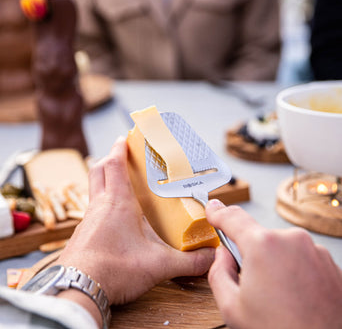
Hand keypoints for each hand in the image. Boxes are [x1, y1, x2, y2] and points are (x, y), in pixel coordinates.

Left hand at [56, 137, 214, 305]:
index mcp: (117, 202)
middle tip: (122, 157)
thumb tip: (210, 259)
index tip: (124, 137)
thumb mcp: (158, 265)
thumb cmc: (114, 269)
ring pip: (93, 189)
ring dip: (104, 180)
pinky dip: (101, 203)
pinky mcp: (82, 234)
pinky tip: (112, 218)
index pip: (115, 164)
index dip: (119, 148)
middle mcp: (99, 206)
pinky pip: (91, 209)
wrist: (77, 290)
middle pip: (98, 170)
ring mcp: (87, 220)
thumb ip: (188, 262)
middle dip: (109, 158)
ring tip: (120, 184)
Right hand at [206, 200, 341, 328]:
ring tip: (279, 296)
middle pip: (257, 237)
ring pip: (279, 248)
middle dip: (250, 254)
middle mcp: (291, 240)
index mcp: (264, 246)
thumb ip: (218, 271)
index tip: (213, 209)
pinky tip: (294, 295)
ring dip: (273, 263)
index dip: (218, 212)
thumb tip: (223, 255)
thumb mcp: (232, 307)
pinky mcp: (328, 261)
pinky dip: (292, 270)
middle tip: (252, 284)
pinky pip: (299, 257)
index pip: (232, 218)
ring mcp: (313, 249)